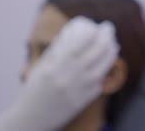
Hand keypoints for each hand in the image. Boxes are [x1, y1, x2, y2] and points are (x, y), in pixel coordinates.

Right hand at [0, 17, 118, 130]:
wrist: (31, 119)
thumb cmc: (34, 90)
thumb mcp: (42, 67)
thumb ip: (57, 50)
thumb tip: (72, 32)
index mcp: (56, 64)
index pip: (81, 42)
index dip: (93, 32)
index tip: (99, 25)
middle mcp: (69, 75)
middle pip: (96, 51)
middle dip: (107, 37)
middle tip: (109, 29)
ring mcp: (78, 89)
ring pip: (103, 66)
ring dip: (111, 53)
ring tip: (114, 45)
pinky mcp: (84, 101)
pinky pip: (100, 83)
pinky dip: (105, 72)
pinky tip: (106, 65)